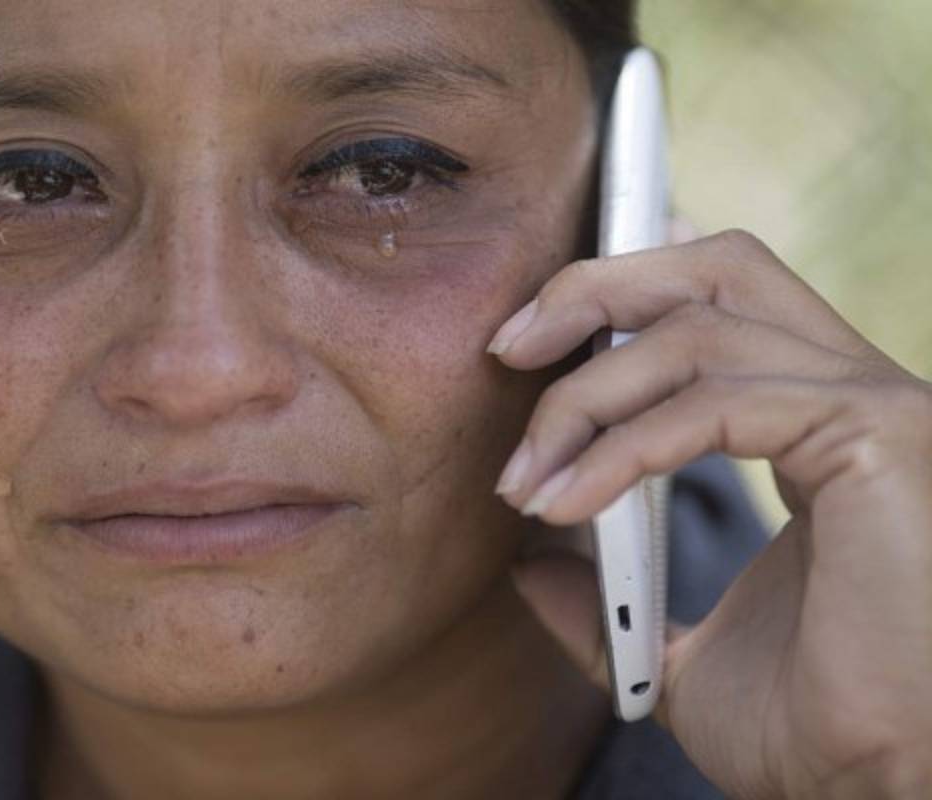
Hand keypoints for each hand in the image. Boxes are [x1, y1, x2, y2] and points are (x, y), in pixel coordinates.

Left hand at [489, 230, 931, 798]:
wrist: (880, 791)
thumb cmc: (811, 728)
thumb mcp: (669, 652)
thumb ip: (601, 603)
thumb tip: (525, 564)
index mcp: (814, 421)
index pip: (720, 300)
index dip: (622, 290)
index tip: (527, 340)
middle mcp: (852, 393)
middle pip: (717, 266)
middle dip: (595, 286)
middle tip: (507, 347)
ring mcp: (873, 406)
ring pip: (697, 335)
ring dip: (583, 399)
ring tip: (523, 481)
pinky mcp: (876, 437)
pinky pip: (714, 405)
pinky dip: (621, 448)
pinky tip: (566, 504)